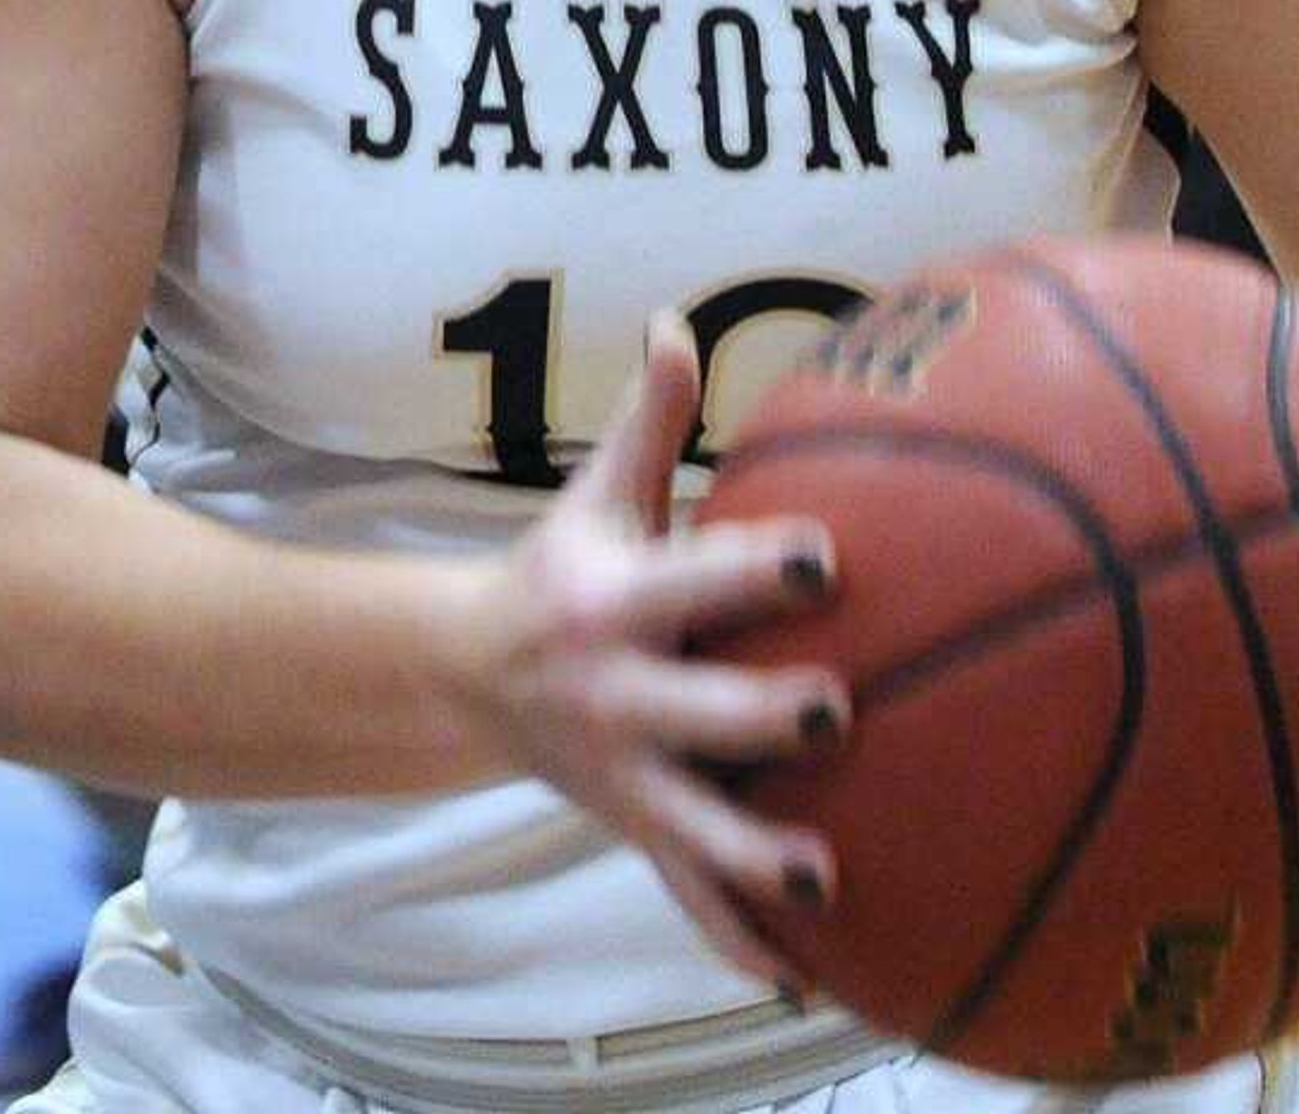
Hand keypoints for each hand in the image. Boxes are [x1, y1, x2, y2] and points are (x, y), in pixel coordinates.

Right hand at [461, 319, 846, 990]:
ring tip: (827, 879)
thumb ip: (649, 417)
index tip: (829, 557)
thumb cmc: (563, 571)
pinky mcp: (637, 827)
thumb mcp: (594, 495)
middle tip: (834, 713)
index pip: (694, 581)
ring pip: (696, 826)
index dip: (758, 567)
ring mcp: (626, 773)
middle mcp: (616, 695)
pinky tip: (802, 980)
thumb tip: (679, 317)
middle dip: (760, 718)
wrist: (464, 674)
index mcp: (613, 604)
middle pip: (695, 712)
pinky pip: (689, 892)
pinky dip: (737, 938)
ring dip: (757, 859)